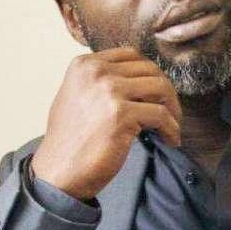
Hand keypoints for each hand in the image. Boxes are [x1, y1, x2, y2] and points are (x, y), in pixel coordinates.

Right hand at [31, 47, 180, 199]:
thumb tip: (143, 78)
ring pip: (161, 88)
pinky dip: (171, 128)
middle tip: (170, 111)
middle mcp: (96, 72)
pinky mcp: (121, 115)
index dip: (150, 74)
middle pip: (150, 70)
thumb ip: (103, 80)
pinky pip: (161, 115)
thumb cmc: (71, 139)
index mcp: (85, 64)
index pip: (132, 55)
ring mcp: (109, 91)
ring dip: (173, 108)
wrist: (57, 173)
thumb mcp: (79, 95)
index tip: (157, 93)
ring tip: (172, 125)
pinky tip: (170, 139)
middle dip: (165, 91)